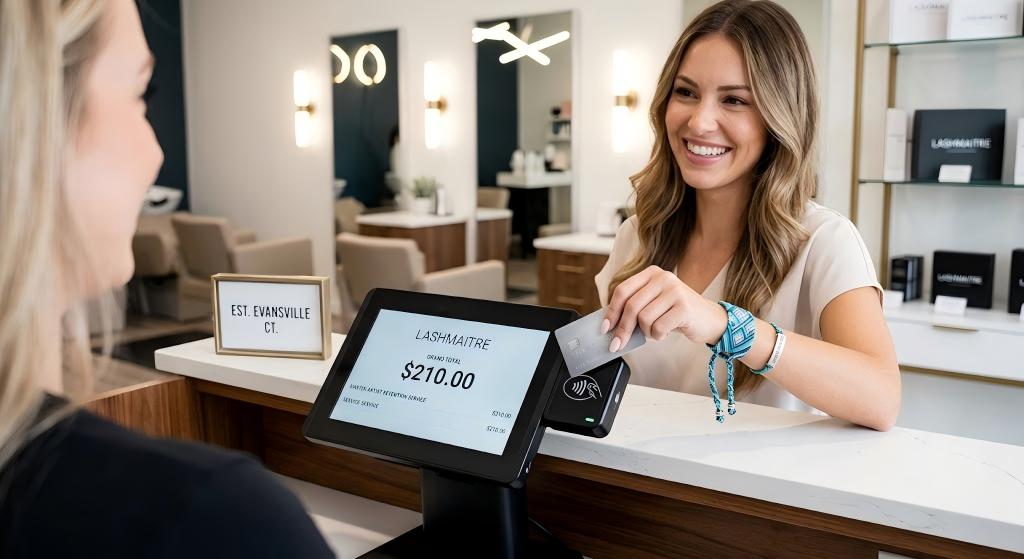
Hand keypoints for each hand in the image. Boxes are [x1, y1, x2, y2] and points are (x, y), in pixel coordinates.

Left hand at [601, 265, 727, 350]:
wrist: (709, 318)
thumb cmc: (676, 313)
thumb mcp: (655, 303)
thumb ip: (635, 306)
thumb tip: (609, 324)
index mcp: (652, 273)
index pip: (623, 290)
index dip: (611, 311)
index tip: (605, 328)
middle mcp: (663, 278)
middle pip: (631, 306)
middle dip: (622, 329)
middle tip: (617, 344)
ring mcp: (675, 291)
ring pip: (644, 318)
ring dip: (646, 332)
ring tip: (656, 331)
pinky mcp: (684, 307)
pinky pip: (658, 327)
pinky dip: (658, 335)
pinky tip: (665, 333)